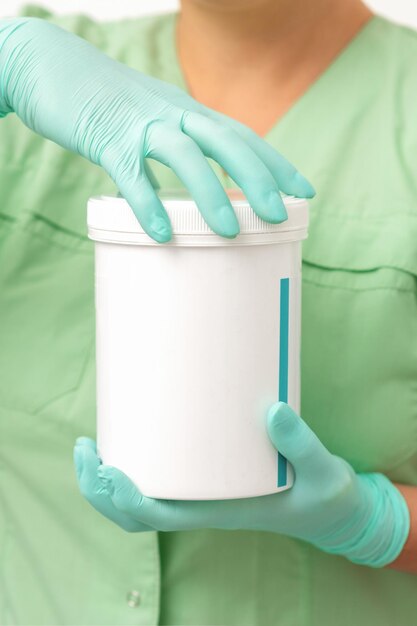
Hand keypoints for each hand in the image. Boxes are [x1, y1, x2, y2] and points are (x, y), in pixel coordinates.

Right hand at [0, 18, 314, 241]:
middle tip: (280, 215)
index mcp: (186, 110)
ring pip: (185, 155)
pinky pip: (131, 173)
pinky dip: (148, 204)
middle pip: (227, 141)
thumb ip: (176, 141)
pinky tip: (163, 234)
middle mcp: (171, 112)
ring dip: (211, 193)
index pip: (242, 134)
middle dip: (258, 178)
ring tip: (231, 233)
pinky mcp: (105, 137)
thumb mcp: (151, 115)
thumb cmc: (104, 100)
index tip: (304, 191)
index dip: (275, 163)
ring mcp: (139, 123)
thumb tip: (199, 182)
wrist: (48, 64)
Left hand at [74, 402, 408, 567]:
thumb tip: (273, 409)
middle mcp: (201, 505)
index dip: (124, 497)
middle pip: (133, 514)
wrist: (331, 510)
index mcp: (219, 511)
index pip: (157, 516)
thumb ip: (300, 443)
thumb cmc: (322, 495)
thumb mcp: (320, 471)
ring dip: (104, 480)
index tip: (106, 468)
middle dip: (99, 487)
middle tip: (84, 446)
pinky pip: (157, 482)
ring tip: (89, 445)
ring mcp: (200, 495)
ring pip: (138, 502)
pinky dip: (131, 466)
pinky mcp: (205, 479)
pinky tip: (125, 437)